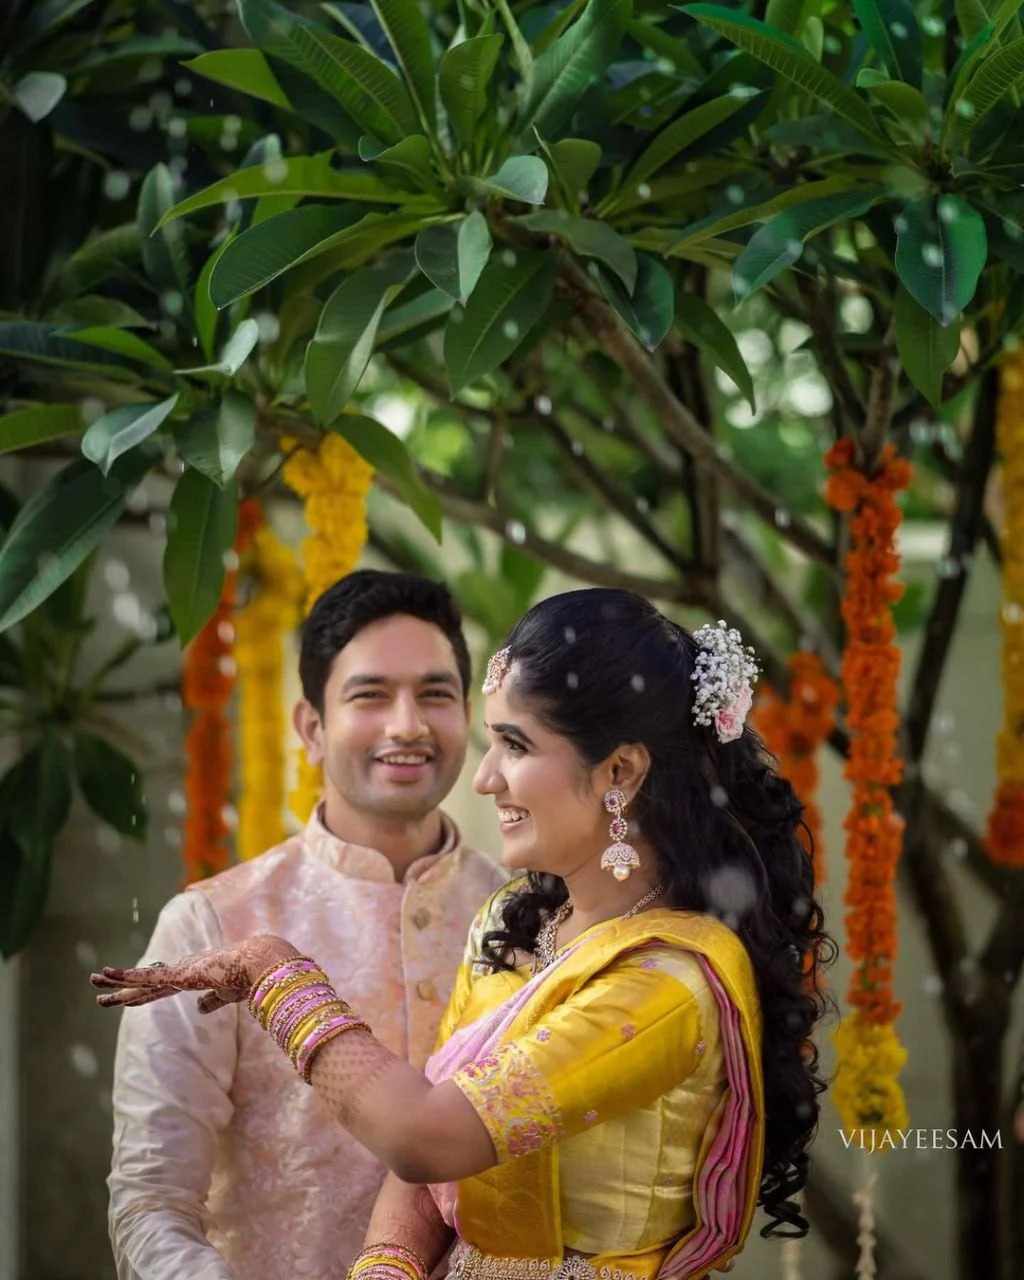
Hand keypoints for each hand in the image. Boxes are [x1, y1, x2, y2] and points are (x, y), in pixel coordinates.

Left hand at [90, 934, 300, 1014]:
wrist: (262, 964)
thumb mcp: (227, 995)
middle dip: (121, 986)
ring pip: (143, 979)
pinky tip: (112, 975)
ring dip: (118, 980)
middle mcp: (183, 972)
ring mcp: (181, 971)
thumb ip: (212, 1001)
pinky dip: (130, 977)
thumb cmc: (250, 977)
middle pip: (146, 983)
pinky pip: (151, 978)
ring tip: (95, 978)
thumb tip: (199, 1010)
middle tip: (97, 984)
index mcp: (193, 977)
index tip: (124, 998)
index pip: (161, 988)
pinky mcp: (182, 973)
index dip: (141, 994)